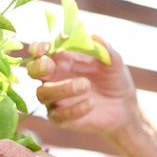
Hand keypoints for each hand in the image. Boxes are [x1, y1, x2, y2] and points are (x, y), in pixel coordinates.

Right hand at [26, 36, 140, 138]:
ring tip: (86, 84)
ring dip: (62, 88)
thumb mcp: (114, 63)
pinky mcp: (62, 119)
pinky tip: (91, 104)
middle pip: (32, 71)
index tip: (44, 47)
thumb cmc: (114, 80)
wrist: (124, 107)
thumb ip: (105, 49)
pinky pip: (59, 115)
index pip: (41, 51)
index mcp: (62, 60)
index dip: (38, 48)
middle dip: (37, 67)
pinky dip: (74, 109)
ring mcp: (56, 99)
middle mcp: (54, 78)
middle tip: (49, 65)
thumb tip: (95, 37)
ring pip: (43, 93)